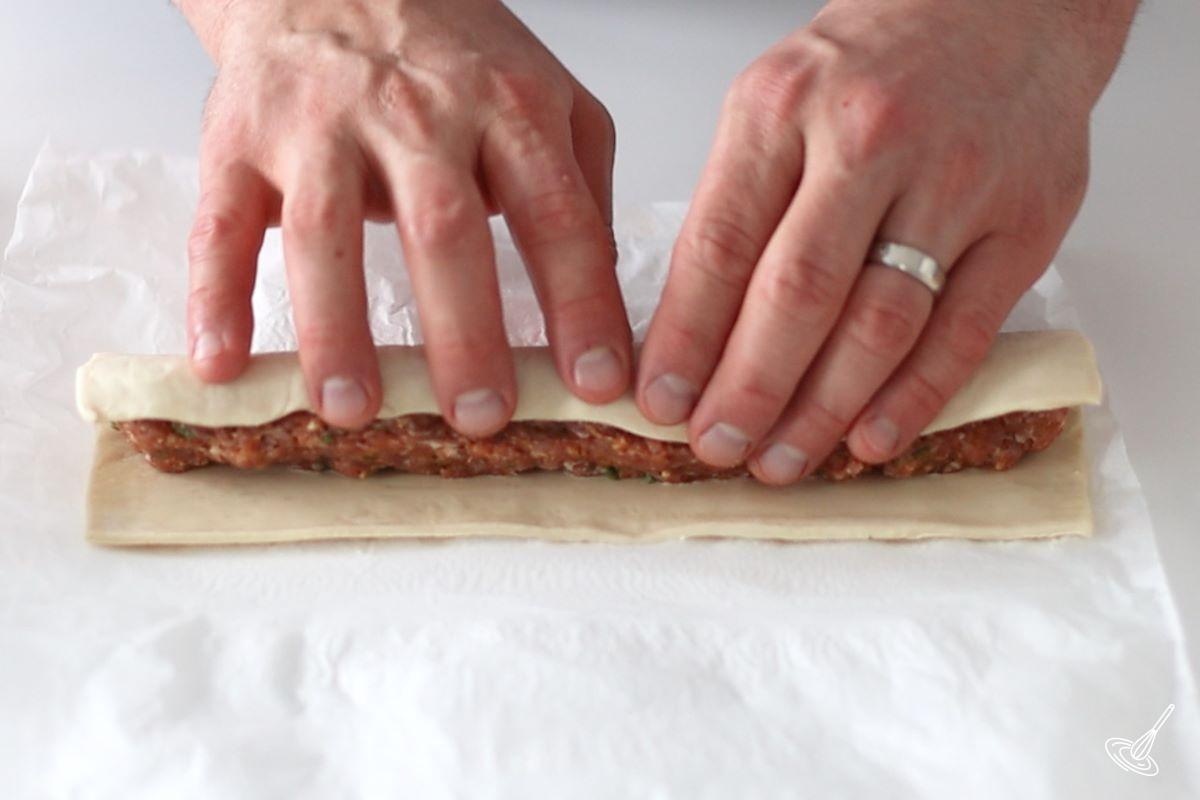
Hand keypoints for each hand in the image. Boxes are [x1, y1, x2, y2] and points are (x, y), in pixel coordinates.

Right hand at [179, 0, 627, 432]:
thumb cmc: (449, 55)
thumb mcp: (543, 96)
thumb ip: (581, 185)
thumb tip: (603, 298)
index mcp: (508, 109)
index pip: (557, 215)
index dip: (581, 304)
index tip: (598, 382)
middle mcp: (416, 113)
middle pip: (444, 228)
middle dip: (466, 332)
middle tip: (480, 419)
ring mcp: (321, 124)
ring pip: (328, 231)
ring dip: (337, 328)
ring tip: (352, 408)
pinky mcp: (241, 138)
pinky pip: (224, 222)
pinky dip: (216, 293)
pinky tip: (222, 361)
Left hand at [636, 0, 1134, 482]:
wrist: (1005, 9)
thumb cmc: (872, 68)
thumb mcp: (774, 101)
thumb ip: (735, 205)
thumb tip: (688, 335)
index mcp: (783, 108)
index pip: (721, 245)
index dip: (685, 339)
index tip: (660, 402)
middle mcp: (868, 140)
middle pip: (798, 293)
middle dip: (749, 388)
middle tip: (716, 447)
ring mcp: (955, 182)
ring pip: (879, 323)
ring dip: (822, 409)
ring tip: (780, 461)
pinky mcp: (1024, 223)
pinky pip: (962, 330)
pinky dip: (914, 397)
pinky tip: (870, 439)